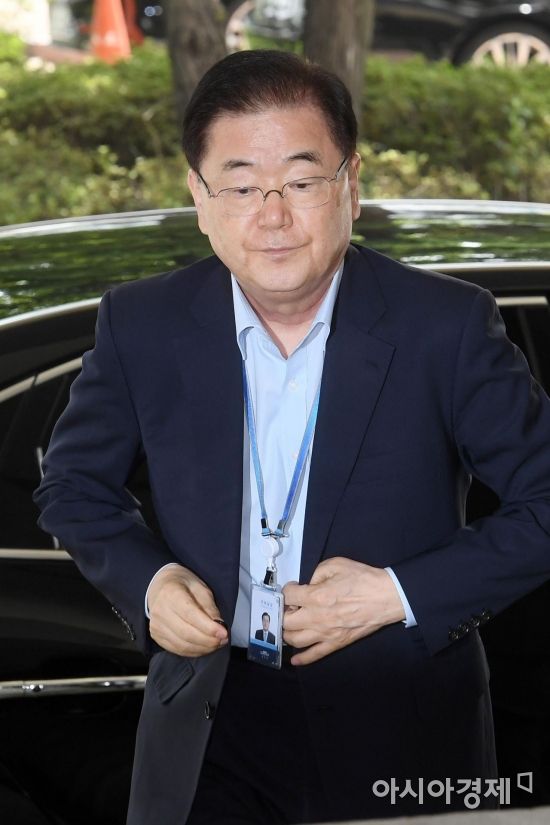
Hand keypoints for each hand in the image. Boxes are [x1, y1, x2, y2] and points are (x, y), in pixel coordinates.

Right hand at [148, 565, 227, 655]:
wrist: (160, 587)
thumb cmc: (183, 585)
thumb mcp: (200, 588)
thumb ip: (209, 607)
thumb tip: (219, 626)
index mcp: (171, 594)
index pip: (190, 615)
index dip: (208, 627)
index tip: (224, 632)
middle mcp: (160, 611)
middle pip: (186, 633)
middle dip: (208, 640)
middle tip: (224, 639)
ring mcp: (156, 626)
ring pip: (182, 645)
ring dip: (203, 648)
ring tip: (217, 643)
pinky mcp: (157, 636)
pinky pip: (177, 650)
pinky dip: (194, 651)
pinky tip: (205, 647)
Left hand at [282, 557, 404, 664]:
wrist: (386, 597)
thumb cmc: (362, 579)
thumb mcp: (335, 565)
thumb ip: (316, 573)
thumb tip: (308, 585)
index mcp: (315, 597)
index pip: (288, 596)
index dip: (287, 590)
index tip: (293, 588)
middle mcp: (316, 618)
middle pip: (286, 621)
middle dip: (284, 612)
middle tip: (291, 606)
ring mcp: (326, 633)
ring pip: (295, 640)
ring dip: (287, 633)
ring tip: (291, 625)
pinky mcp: (336, 643)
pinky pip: (315, 655)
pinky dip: (303, 658)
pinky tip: (295, 659)